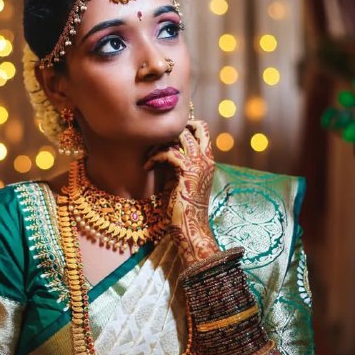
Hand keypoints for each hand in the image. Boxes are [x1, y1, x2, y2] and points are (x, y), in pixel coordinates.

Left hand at [145, 119, 217, 263]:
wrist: (189, 228)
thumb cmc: (181, 206)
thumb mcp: (178, 178)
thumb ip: (175, 161)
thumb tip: (162, 145)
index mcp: (207, 160)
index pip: (202, 128)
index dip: (183, 126)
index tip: (164, 138)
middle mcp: (207, 159)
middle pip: (194, 127)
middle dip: (172, 131)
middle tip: (156, 144)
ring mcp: (200, 164)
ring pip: (181, 136)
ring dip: (160, 143)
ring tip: (149, 156)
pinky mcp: (188, 172)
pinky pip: (169, 153)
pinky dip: (155, 157)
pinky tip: (147, 167)